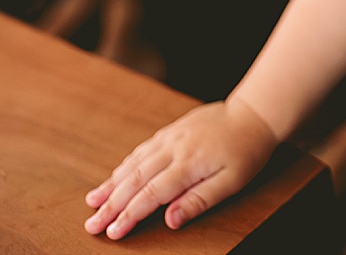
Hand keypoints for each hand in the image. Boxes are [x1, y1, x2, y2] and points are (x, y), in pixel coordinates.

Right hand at [84, 98, 279, 239]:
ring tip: (92, 203)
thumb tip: (169, 220)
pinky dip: (125, 165)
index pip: (151, 194)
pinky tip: (115, 176)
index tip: (112, 233)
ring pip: (133, 163)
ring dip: (111, 184)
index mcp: (188, 163)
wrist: (253, 113)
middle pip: (135, 180)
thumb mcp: (233, 181)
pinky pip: (142, 149)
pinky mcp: (171, 130)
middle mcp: (174, 148)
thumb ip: (200, 200)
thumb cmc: (247, 151)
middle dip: (111, 205)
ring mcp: (170, 137)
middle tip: (91, 225)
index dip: (129, 215)